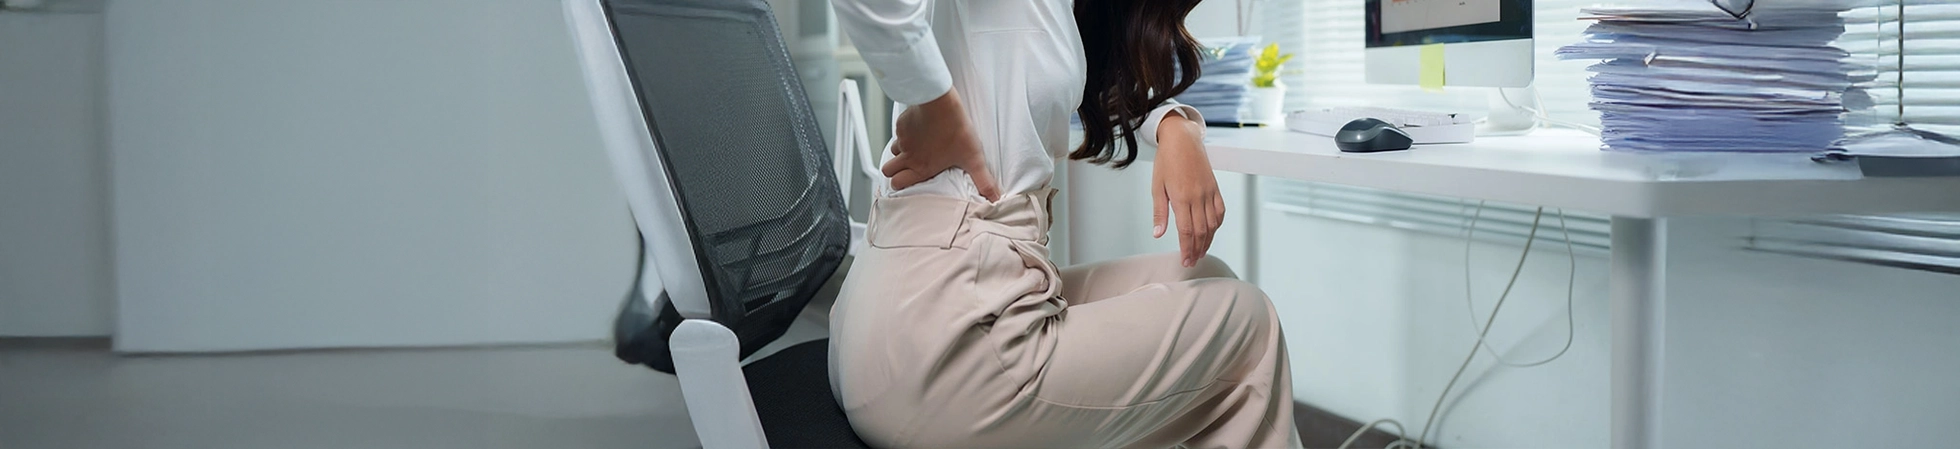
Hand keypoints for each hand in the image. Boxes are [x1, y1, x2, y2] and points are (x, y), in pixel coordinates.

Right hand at [883, 89, 1001, 200]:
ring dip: (902, 151)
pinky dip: (906, 132)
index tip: (908, 182)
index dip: (900, 185)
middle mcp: (909, 156)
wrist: (940, 102)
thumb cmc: (955, 128)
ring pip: (894, 151)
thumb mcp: (973, 157)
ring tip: (917, 146)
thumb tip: (994, 197)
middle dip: (894, 171)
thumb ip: (983, 180)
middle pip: (888, 170)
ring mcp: (903, 139)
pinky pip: (899, 132)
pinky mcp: (902, 124)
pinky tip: (920, 128)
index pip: (898, 184)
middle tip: (908, 167)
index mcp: (922, 167)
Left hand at [1151, 113, 1224, 267]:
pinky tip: (1212, 232)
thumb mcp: (1157, 186)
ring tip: (1201, 252)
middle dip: (1196, 250)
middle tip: (1192, 262)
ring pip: (1212, 224)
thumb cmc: (1167, 161)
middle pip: (1200, 231)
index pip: (1186, 231)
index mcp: (1181, 198)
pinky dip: (1217, 225)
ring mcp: (1209, 193)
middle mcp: (1198, 197)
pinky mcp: (1215, 188)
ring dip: (1207, 241)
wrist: (1183, 139)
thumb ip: (1159, 212)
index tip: (1185, 260)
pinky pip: (1220, 211)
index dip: (1186, 249)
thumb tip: (1158, 234)